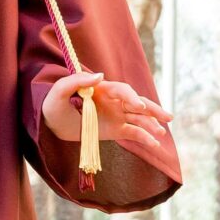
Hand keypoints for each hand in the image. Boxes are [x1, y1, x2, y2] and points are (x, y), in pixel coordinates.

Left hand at [42, 69, 173, 166]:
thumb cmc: (54, 103)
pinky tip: (155, 145)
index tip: (138, 106)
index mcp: (104, 89)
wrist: (51, 122)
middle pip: (139, 103)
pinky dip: (145, 138)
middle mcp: (114, 101)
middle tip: (168, 117)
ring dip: (152, 125)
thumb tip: (100, 74)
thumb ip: (77, 81)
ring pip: (140, 118)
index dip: (132, 98)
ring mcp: (116, 116)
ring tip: (161, 134)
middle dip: (153, 110)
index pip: (124, 91)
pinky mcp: (115, 130)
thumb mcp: (60, 90)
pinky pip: (134, 133)